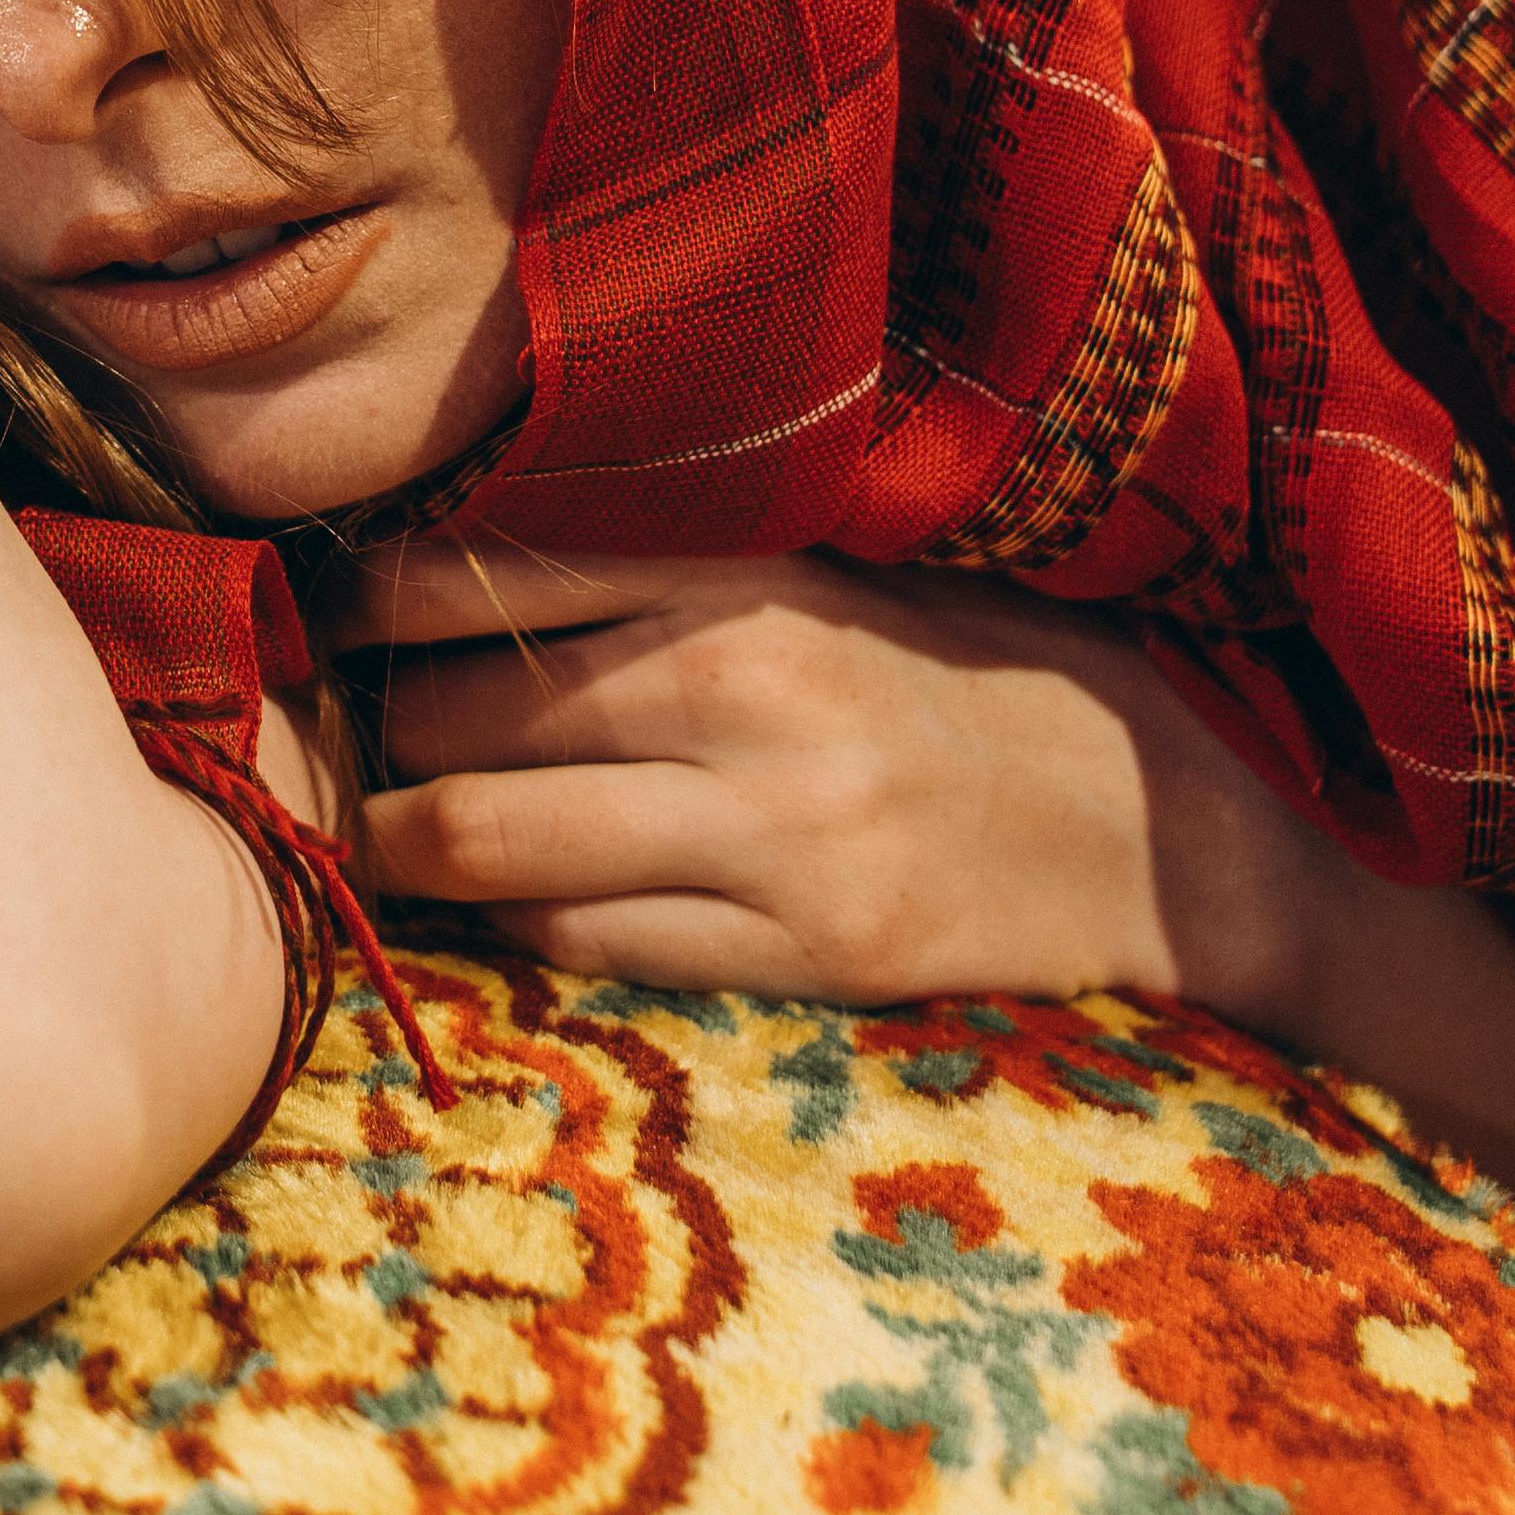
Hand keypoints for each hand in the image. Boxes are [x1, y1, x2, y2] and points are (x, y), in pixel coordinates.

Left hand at [327, 538, 1330, 1037]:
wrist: (1181, 829)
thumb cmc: (993, 677)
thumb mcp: (849, 569)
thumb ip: (678, 561)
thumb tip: (459, 559)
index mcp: (756, 571)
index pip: (484, 566)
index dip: (369, 600)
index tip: (334, 618)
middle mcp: (750, 691)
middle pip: (455, 711)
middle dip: (375, 733)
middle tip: (346, 740)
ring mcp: (777, 834)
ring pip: (492, 842)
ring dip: (411, 844)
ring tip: (397, 833)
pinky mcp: (806, 954)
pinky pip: (583, 944)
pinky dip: (519, 928)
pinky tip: (522, 907)